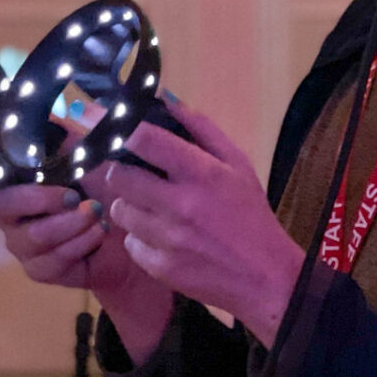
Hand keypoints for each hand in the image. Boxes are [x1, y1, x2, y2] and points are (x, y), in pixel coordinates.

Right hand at [0, 141, 175, 364]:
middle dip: (44, 199)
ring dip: (73, 223)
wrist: (133, 236)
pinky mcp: (40, 271)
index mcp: (17, 184)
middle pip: (5, 207)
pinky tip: (99, 232)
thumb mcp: (85, 157)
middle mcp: (11, 217)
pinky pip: (54, 258)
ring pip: (36, 236)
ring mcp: (22, 246)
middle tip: (76, 195)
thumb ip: (59, 136)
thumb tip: (37, 110)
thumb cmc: (104, 191)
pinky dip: (83, 242)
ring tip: (97, 212)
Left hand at [104, 95, 304, 347]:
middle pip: (118, 175)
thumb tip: (164, 100)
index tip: (112, 128)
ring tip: (152, 208)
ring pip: (119, 209)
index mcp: (202, 173)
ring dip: (129, 204)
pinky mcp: (159, 267)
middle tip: (133, 173)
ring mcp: (167, 239)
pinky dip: (139, 237)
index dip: (121, 130)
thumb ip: (201, 128)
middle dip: (120, 170)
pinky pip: (129, 242)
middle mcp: (180, 204)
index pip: (142, 138)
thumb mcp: (237, 164)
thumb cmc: (250, 214)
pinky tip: (162, 237)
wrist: (264, 277)